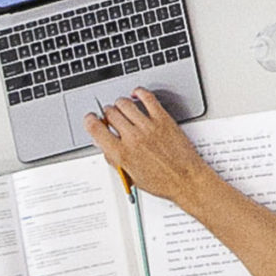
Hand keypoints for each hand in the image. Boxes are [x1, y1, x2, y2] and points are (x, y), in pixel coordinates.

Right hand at [84, 90, 213, 200]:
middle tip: (110, 117)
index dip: (89, 121)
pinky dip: (139, 93)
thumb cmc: (162, 182)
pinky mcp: (163, 119)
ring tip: (122, 108)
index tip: (91, 119)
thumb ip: (115, 159)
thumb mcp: (131, 176)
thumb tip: (104, 145)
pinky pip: (147, 98)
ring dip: (120, 104)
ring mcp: (148, 126)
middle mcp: (133, 137)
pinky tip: (136, 95)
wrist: (187, 179)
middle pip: (110, 113)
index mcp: (121, 153)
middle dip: (107, 114)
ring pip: (124, 103)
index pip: (95, 129)